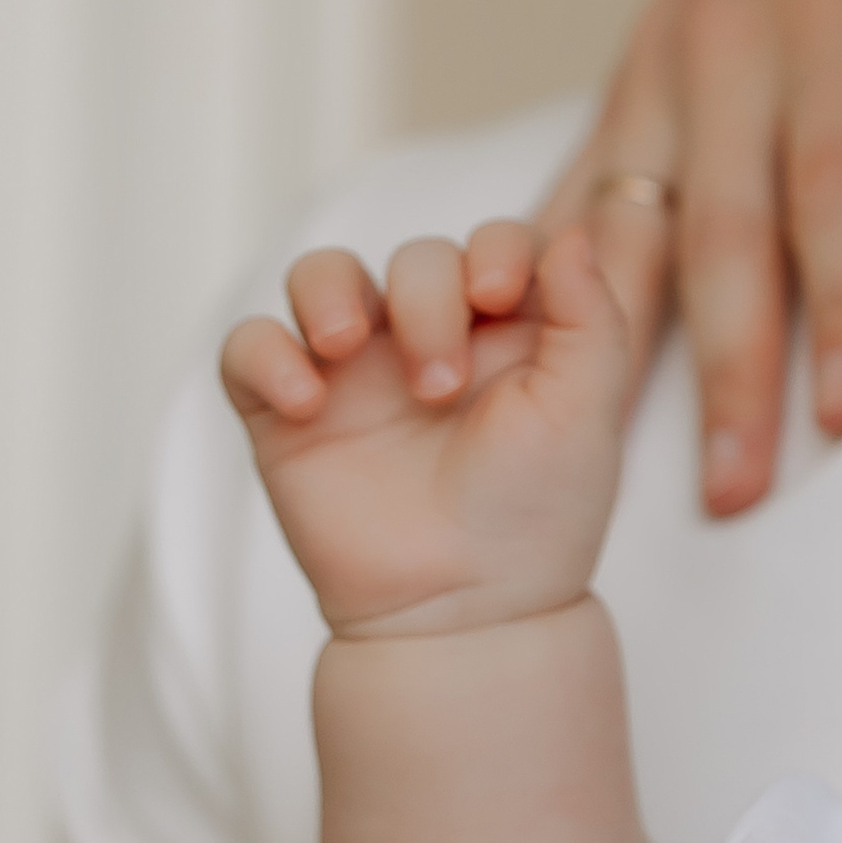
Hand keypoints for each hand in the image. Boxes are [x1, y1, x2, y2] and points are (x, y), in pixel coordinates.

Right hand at [219, 225, 629, 640]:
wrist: (465, 611)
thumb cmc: (536, 516)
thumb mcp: (586, 413)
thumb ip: (592, 318)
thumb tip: (571, 231)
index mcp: (512, 336)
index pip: (497, 243)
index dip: (494, 248)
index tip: (498, 295)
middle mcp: (432, 340)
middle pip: (415, 257)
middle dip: (425, 300)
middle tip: (439, 387)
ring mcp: (357, 373)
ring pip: (321, 275)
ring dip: (328, 292)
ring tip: (344, 348)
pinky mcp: (288, 413)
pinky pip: (249, 346)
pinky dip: (266, 355)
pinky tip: (305, 401)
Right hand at [539, 0, 841, 515]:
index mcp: (831, 11)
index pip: (839, 186)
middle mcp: (726, 40)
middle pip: (723, 233)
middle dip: (732, 371)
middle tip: (738, 493)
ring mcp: (662, 60)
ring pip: (630, 226)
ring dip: (631, 355)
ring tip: (642, 473)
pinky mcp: (632, 74)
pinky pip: (581, 190)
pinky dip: (564, 284)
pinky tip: (550, 370)